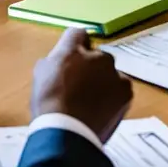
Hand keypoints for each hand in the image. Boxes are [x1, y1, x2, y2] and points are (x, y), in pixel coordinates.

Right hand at [31, 28, 132, 143]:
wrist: (66, 133)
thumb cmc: (48, 105)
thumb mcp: (41, 75)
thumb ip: (55, 60)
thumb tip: (63, 58)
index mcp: (73, 48)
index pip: (77, 33)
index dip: (74, 46)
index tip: (72, 59)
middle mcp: (97, 55)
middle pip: (96, 55)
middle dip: (91, 67)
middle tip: (80, 87)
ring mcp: (114, 73)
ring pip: (110, 73)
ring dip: (104, 82)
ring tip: (92, 104)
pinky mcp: (126, 91)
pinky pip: (120, 89)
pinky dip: (114, 97)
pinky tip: (102, 111)